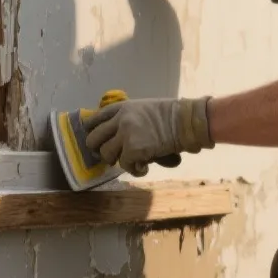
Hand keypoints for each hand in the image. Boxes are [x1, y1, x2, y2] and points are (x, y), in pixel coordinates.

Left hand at [85, 96, 214, 174]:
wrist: (185, 121)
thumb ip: (128, 118)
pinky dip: (134, 169)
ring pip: (106, 154)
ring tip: (131, 161)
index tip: (95, 140)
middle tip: (109, 156)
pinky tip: (144, 167)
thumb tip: (115, 134)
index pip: (95, 119)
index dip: (91, 131)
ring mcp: (125, 135)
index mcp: (121, 108)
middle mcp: (119, 120)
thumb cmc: (170, 115)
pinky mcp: (133, 150)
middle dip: (99, 149)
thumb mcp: (143, 109)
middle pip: (93, 139)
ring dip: (117, 160)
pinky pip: (124, 165)